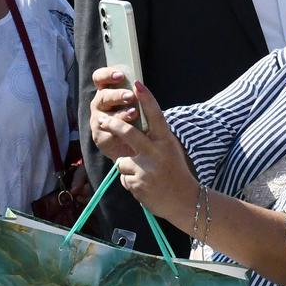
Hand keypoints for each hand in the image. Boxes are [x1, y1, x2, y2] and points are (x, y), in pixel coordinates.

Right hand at [89, 67, 142, 159]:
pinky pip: (108, 134)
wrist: (134, 143)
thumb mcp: (135, 103)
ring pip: (106, 117)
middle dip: (117, 95)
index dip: (107, 75)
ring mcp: (97, 121)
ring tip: (134, 113)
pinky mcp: (100, 138)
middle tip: (130, 96)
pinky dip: (120, 133)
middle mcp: (99, 104)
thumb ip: (135, 93)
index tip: (120, 75)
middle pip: (103, 96)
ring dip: (120, 115)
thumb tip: (140, 85)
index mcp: (106, 91)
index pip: (99, 78)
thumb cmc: (135, 117)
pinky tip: (129, 131)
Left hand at [102, 82, 196, 221]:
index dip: (147, 98)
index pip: (156, 116)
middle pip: (128, 133)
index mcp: (166, 141)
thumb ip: (155, 138)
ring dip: (129, 167)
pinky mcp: (136, 183)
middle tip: (101, 119)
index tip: (138, 83)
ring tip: (145, 175)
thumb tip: (134, 124)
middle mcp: (155, 153)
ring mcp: (145, 169)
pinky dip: (131, 181)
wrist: (185, 201)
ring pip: (122, 161)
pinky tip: (145, 186)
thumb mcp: (170, 150)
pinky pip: (124, 177)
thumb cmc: (176, 172)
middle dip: (113, 124)